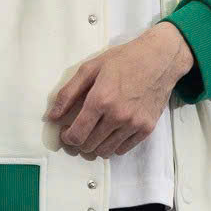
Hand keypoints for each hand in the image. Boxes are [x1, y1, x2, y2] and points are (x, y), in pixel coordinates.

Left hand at [45, 23, 194, 158]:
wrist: (159, 59)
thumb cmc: (123, 59)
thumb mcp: (91, 67)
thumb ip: (68, 92)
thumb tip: (51, 116)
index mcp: (101, 99)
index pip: (77, 134)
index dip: (67, 138)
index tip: (66, 132)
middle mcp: (118, 115)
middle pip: (89, 146)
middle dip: (78, 143)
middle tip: (78, 132)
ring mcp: (134, 124)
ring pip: (106, 152)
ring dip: (94, 147)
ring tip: (93, 134)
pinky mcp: (147, 129)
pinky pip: (123, 150)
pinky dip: (113, 146)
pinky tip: (110, 132)